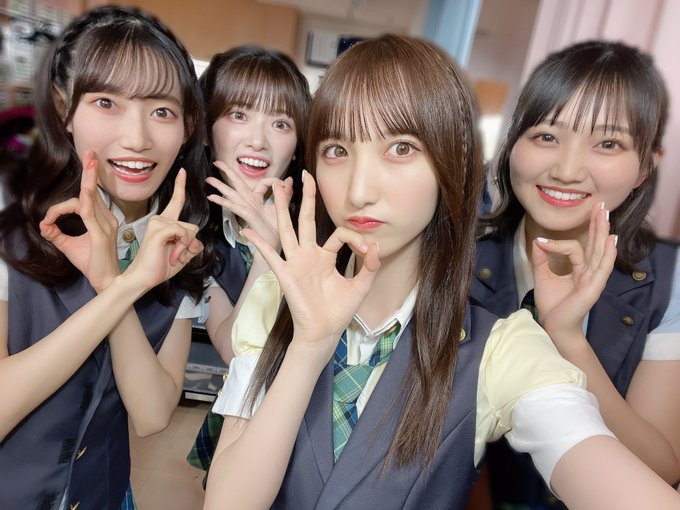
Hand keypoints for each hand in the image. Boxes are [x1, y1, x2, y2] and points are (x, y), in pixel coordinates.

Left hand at [40, 151, 119, 291]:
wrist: (107, 282)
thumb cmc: (92, 265)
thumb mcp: (69, 247)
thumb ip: (56, 234)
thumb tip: (43, 225)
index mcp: (103, 221)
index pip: (84, 202)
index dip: (61, 206)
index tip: (49, 221)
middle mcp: (108, 220)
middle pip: (93, 192)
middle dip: (91, 172)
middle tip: (91, 152)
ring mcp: (107, 226)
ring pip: (90, 198)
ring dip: (87, 180)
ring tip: (90, 161)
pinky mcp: (101, 234)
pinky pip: (88, 213)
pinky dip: (77, 204)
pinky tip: (80, 193)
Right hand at [124, 169, 203, 288]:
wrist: (142, 279)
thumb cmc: (159, 267)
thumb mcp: (182, 256)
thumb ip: (192, 246)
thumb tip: (196, 241)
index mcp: (164, 223)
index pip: (176, 201)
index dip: (180, 186)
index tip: (183, 171)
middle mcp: (160, 220)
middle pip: (192, 227)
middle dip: (189, 245)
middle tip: (175, 257)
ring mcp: (157, 224)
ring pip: (189, 230)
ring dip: (185, 248)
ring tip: (171, 257)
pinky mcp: (158, 230)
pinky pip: (182, 232)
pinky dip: (181, 246)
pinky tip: (172, 255)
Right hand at [207, 160, 293, 249]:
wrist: (274, 244)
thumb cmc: (276, 228)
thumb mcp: (282, 206)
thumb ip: (285, 193)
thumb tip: (289, 179)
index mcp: (258, 199)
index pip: (262, 182)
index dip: (274, 180)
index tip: (284, 183)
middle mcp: (250, 201)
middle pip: (238, 183)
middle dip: (227, 172)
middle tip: (217, 162)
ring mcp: (247, 207)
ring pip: (231, 193)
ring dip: (219, 185)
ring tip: (208, 179)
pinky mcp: (247, 215)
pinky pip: (234, 205)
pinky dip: (222, 201)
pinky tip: (212, 197)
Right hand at [243, 171, 379, 361]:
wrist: (324, 331)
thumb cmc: (339, 310)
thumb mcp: (361, 286)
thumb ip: (369, 266)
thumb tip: (376, 245)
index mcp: (326, 256)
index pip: (339, 235)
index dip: (356, 238)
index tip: (369, 249)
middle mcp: (309, 255)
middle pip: (305, 219)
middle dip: (306, 197)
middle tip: (305, 175)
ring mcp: (296, 262)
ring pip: (287, 229)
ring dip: (280, 208)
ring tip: (274, 187)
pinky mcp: (286, 274)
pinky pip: (271, 255)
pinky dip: (260, 243)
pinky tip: (248, 231)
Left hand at [532, 203, 616, 339]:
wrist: (553, 325)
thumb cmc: (552, 304)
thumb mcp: (543, 276)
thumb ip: (542, 258)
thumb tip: (538, 240)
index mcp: (580, 269)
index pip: (576, 248)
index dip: (557, 243)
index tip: (540, 243)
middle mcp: (590, 272)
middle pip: (596, 244)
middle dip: (598, 224)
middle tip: (601, 205)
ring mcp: (594, 279)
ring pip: (599, 252)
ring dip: (603, 233)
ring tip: (606, 216)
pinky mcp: (593, 288)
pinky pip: (601, 268)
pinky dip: (606, 254)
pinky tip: (611, 241)